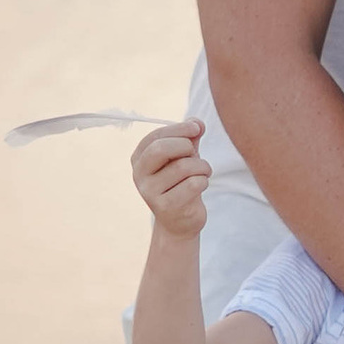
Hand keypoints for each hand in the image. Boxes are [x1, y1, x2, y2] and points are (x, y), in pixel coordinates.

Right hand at [131, 120, 211, 235]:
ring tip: (204, 172)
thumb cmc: (181, 183)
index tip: (197, 128)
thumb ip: (189, 137)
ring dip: (202, 166)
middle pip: (161, 149)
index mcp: (139, 158)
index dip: (179, 129)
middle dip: (185, 145)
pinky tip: (201, 185)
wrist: (180, 221)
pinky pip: (193, 184)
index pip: (156, 136)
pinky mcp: (166, 207)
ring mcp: (150, 192)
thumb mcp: (184, 157)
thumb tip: (197, 122)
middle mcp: (139, 175)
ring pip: (183, 167)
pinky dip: (204, 181)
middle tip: (196, 153)